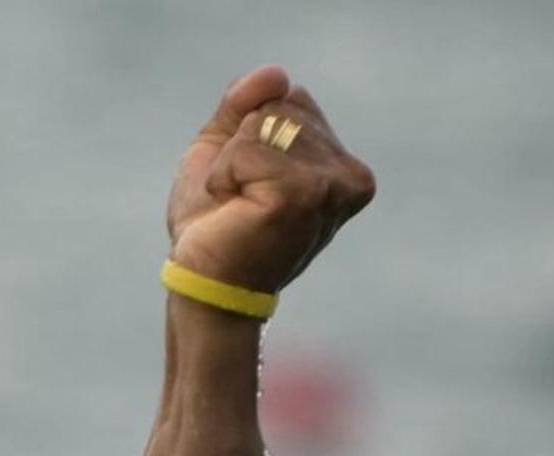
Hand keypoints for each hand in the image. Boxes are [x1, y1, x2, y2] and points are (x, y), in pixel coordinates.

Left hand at [164, 65, 374, 298]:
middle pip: (279, 108)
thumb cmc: (217, 224)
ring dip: (230, 165)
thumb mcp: (227, 148)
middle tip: (241, 200)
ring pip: (264, 123)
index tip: (251, 185)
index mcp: (343, 166)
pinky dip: (223, 176)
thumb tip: (276, 75)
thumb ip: (247, 103)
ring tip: (238, 207)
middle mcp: (350, 177)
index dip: (249, 135)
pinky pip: (246, 149)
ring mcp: (330, 187)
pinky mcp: (301, 196)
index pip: (291, 100)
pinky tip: (233, 212)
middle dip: (240, 149)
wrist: (203, 282)